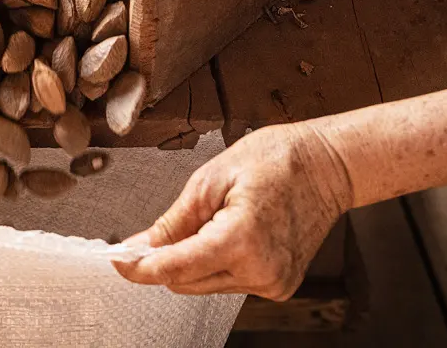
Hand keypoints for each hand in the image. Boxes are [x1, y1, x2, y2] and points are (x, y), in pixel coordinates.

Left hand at [112, 123, 353, 300]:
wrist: (329, 165)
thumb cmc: (277, 159)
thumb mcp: (210, 179)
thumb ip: (172, 222)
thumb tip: (138, 245)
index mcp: (241, 240)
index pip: (174, 268)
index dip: (139, 266)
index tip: (116, 260)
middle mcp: (260, 271)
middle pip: (184, 282)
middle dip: (165, 259)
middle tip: (160, 230)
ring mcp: (272, 282)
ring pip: (204, 285)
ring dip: (193, 260)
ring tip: (213, 220)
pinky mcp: (279, 286)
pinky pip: (228, 282)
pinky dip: (217, 263)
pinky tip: (231, 234)